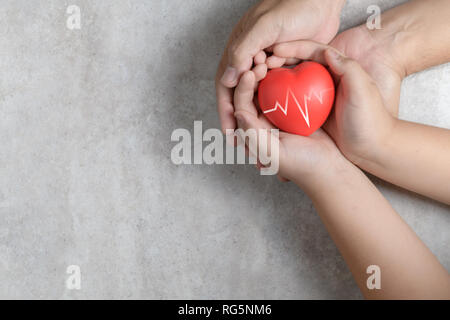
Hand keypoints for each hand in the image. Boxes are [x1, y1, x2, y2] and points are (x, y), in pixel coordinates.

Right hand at [216, 0, 345, 131]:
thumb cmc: (292, 7)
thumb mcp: (265, 27)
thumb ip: (243, 50)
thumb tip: (227, 79)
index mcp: (239, 50)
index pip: (226, 86)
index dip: (225, 111)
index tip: (230, 133)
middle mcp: (250, 60)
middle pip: (240, 96)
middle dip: (239, 121)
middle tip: (243, 144)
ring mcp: (268, 65)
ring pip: (257, 97)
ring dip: (257, 117)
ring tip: (260, 140)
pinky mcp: (285, 68)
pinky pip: (276, 92)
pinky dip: (275, 108)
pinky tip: (278, 123)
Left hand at [232, 70, 349, 189]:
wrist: (330, 169)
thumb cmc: (302, 165)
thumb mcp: (275, 153)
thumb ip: (254, 135)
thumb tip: (237, 113)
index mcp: (253, 131)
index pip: (241, 105)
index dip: (243, 88)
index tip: (250, 73)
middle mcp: (263, 121)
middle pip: (252, 93)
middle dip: (253, 75)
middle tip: (260, 60)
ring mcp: (280, 114)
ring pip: (269, 87)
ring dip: (268, 73)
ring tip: (272, 58)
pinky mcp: (297, 109)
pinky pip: (288, 88)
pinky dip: (285, 76)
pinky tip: (290, 63)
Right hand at [268, 25, 404, 116]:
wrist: (372, 147)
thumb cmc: (371, 120)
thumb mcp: (364, 90)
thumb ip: (348, 68)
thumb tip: (326, 51)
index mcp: (338, 69)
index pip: (312, 51)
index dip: (292, 48)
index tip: (274, 51)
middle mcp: (325, 80)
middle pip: (297, 64)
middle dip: (278, 62)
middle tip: (259, 66)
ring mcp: (317, 96)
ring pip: (291, 81)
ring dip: (274, 79)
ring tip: (256, 81)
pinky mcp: (312, 112)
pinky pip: (290, 100)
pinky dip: (277, 98)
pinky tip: (265, 101)